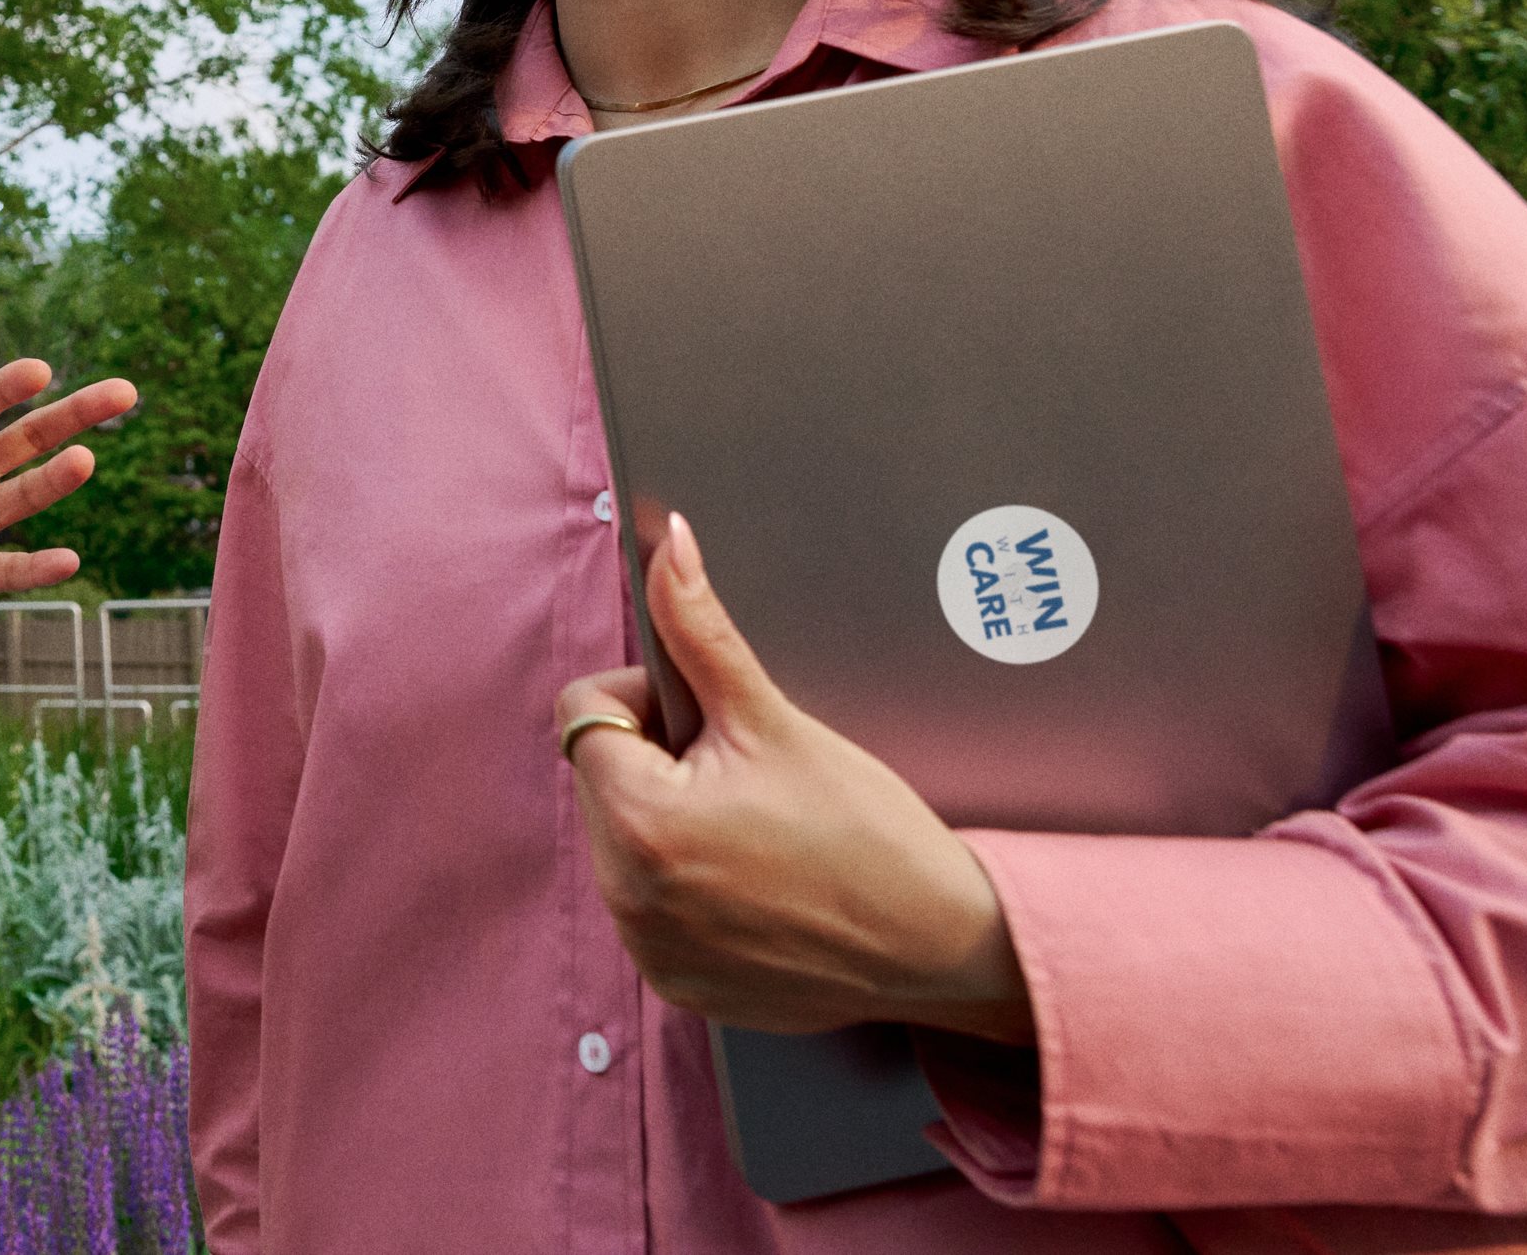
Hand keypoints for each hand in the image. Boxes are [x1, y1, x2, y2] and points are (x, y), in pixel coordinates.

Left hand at [0, 360, 137, 678]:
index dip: (3, 389)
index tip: (40, 370)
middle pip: (23, 441)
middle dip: (70, 415)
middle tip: (123, 392)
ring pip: (24, 497)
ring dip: (55, 481)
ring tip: (86, 462)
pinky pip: (10, 569)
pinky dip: (37, 567)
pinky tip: (68, 560)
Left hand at [557, 511, 1035, 1043]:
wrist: (943, 943)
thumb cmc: (869, 831)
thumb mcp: (774, 720)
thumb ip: (700, 629)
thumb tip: (668, 543)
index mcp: (640, 822)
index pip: (583, 715)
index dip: (643, 698)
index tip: (706, 718)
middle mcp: (626, 898)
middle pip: (599, 780)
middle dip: (654, 760)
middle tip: (740, 774)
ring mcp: (649, 949)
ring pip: (620, 841)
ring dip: (666, 820)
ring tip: (753, 828)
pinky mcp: (677, 983)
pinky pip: (649, 906)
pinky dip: (686, 884)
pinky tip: (754, 879)